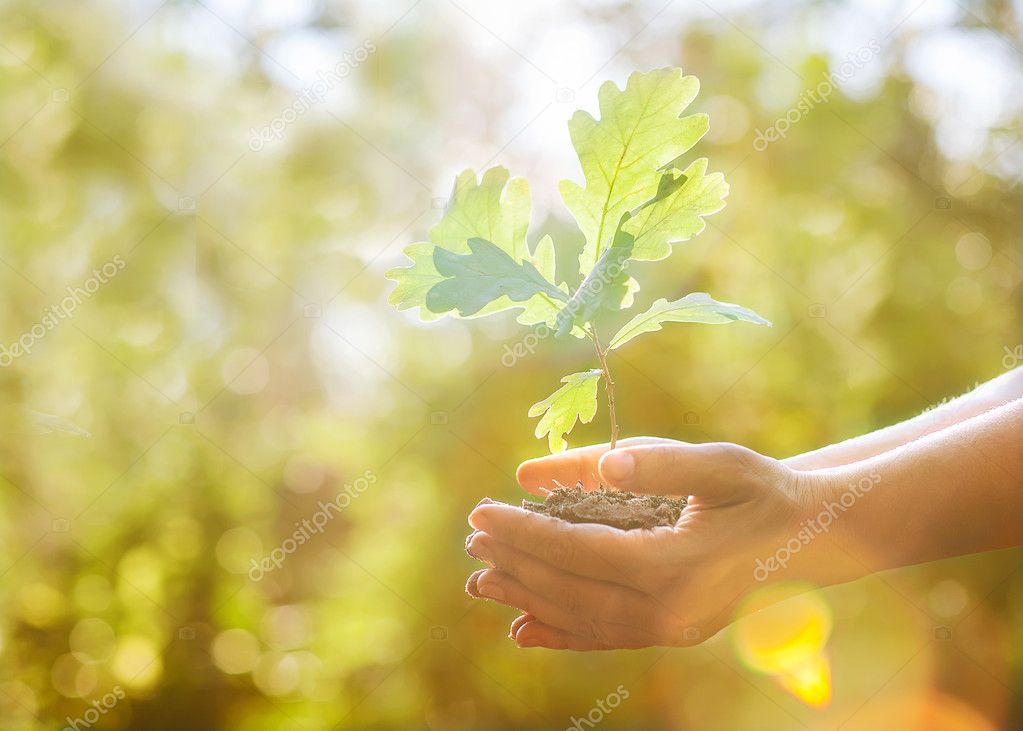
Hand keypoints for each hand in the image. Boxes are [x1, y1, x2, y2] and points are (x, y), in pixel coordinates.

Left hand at [465, 439, 832, 649]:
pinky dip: (559, 633)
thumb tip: (599, 464)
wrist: (808, 537)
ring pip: (579, 619)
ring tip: (481, 579)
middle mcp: (667, 611)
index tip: (480, 514)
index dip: (525, 533)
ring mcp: (669, 630)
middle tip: (473, 539)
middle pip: (570, 589)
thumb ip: (656, 464)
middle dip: (516, 563)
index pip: (579, 551)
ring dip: (526, 598)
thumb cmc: (762, 491)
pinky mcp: (670, 634)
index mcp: (675, 566)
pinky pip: (602, 638)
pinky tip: (524, 629)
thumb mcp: (717, 465)